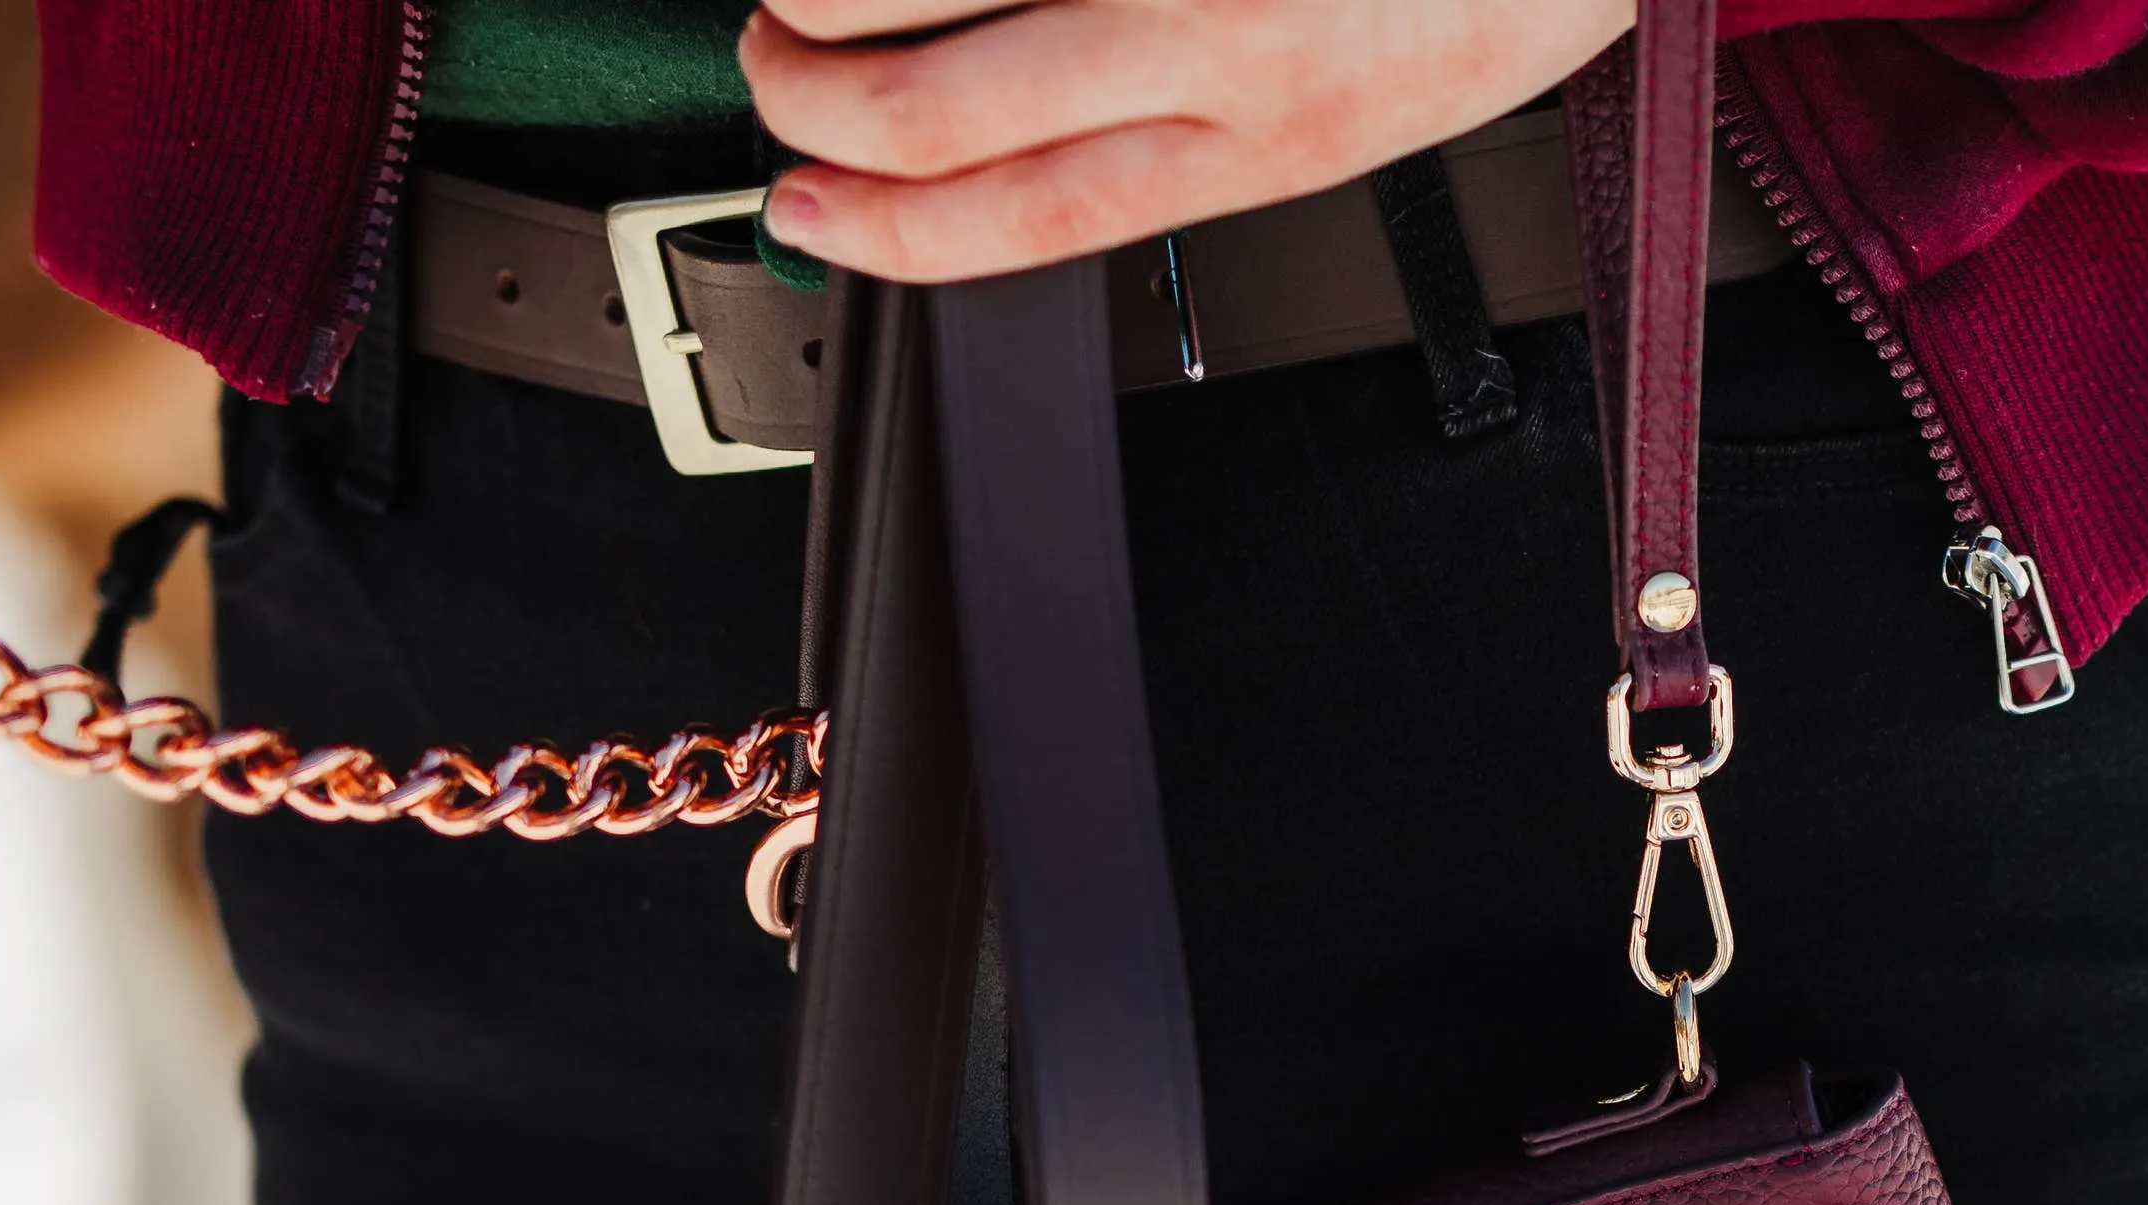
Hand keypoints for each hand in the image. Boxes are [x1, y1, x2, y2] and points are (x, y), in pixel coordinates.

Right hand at [748, 0, 1637, 281]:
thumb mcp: (1373, 107)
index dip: (885, 229)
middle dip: (806, 90)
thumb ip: (1214, 130)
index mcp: (1273, 136)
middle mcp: (1218, 32)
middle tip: (775, 63)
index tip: (806, 207)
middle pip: (935, 102)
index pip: (1029, 217)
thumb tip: (1032, 144)